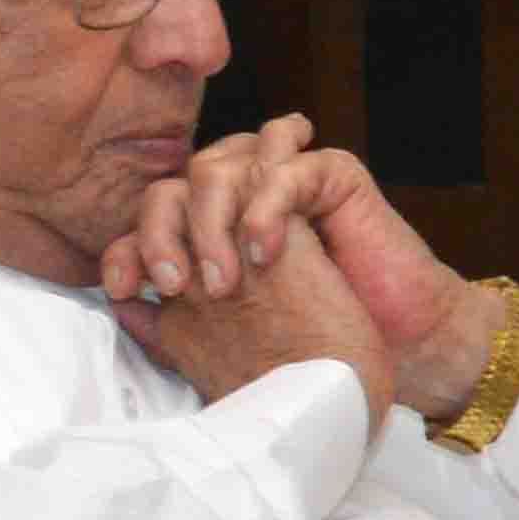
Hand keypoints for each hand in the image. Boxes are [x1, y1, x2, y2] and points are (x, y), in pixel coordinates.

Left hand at [104, 117, 499, 418]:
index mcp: (215, 236)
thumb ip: (170, 323)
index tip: (125, 289)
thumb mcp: (228, 340)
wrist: (398, 351)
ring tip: (223, 278)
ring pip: (218, 167)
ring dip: (210, 220)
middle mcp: (242, 203)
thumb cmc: (323, 352)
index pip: (152, 221)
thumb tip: (120, 305)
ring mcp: (286, 185)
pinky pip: (282, 170)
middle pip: (173, 186)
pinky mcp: (331, 178)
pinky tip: (266, 251)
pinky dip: (265, 206)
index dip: (129, 249)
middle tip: (177, 284)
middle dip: (161, 233)